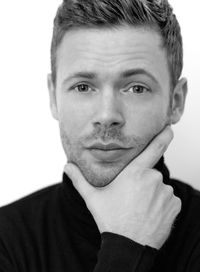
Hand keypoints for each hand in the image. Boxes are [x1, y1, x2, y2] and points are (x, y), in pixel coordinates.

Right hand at [64, 126, 181, 248]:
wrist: (128, 246)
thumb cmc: (111, 219)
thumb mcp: (93, 197)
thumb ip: (79, 179)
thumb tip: (67, 166)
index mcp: (135, 173)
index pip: (154, 148)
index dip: (164, 136)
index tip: (169, 128)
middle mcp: (153, 179)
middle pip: (150, 174)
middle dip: (142, 182)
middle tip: (131, 198)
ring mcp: (166, 193)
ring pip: (159, 188)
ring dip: (152, 194)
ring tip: (139, 208)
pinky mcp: (173, 206)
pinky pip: (169, 200)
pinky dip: (161, 204)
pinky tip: (149, 214)